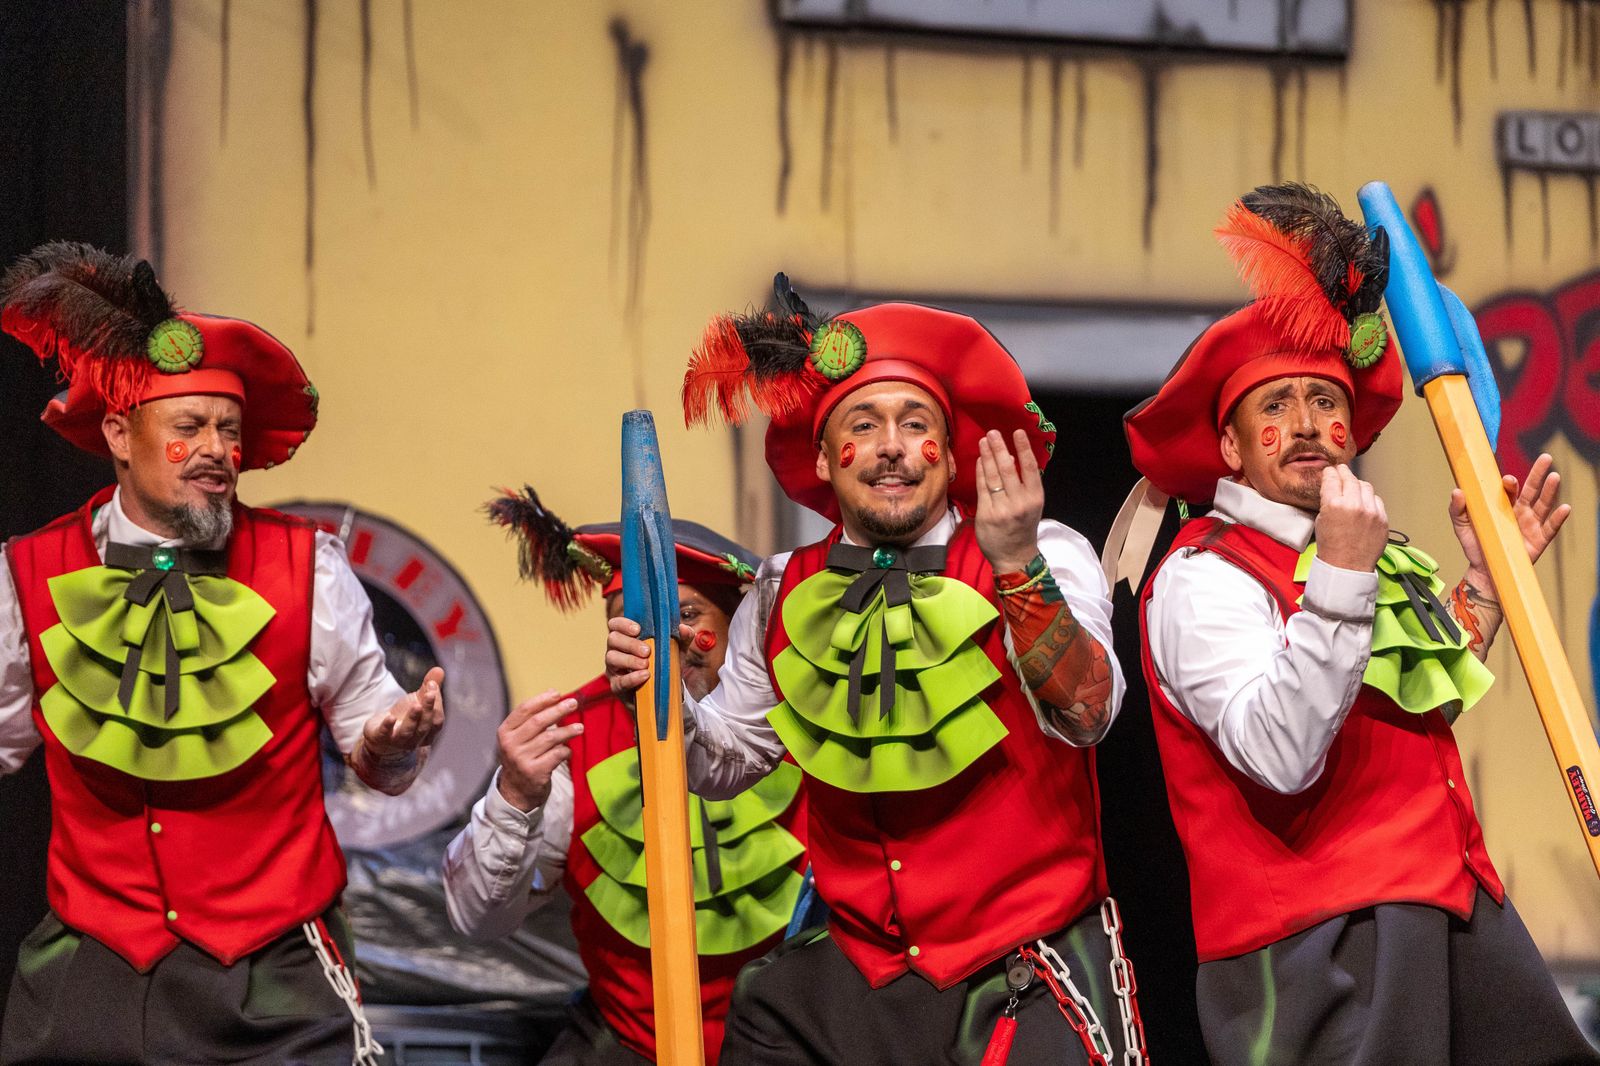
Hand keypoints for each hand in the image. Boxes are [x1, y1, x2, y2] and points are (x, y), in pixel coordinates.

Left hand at [363, 666, 444, 755]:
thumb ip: (428, 688)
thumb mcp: (417, 701)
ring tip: (416, 705)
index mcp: (428, 731)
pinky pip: (385, 733)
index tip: (432, 685)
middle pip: (425, 726)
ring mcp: (398, 740)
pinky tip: (391, 717)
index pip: (436, 719)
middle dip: (428, 709)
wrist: (381, 737)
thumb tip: (439, 669)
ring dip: (413, 718)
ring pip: (408, 731)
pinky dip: (388, 726)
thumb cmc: (404, 718)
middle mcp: (416, 739)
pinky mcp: (381, 738)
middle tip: (429, 693)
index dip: (436, 703)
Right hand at [495, 690, 582, 811]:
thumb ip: (532, 718)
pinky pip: (556, 755)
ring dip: (567, 731)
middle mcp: (510, 745)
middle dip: (558, 710)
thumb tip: (554, 694)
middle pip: (538, 722)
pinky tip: (568, 750)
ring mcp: (521, 759)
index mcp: (505, 732)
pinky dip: (565, 751)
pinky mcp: (534, 772)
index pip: (523, 710)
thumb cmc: (523, 755)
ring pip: (550, 738)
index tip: (557, 693)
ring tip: (579, 728)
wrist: (516, 789)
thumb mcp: (519, 737)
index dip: (542, 700)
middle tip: (573, 703)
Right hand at [605, 616, 692, 698]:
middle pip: (613, 639)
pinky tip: (645, 676)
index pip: (615, 624)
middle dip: (630, 643)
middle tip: (647, 651)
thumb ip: (681, 638)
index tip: (638, 629)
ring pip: (612, 658)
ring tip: (646, 665)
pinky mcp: (617, 686)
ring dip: (630, 660)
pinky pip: (619, 681)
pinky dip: (632, 677)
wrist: (664, 693)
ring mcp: (614, 668)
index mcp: (627, 637)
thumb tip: (684, 628)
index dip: (623, 624)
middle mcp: (616, 650)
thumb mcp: (676, 651)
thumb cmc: (664, 665)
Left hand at [975, 428, 1045, 573]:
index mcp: (1035, 498)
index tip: (1018, 432)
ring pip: (992, 477)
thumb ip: (1024, 483)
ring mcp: (1001, 509)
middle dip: (999, 448)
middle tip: (993, 433)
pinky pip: (982, 488)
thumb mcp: (1031, 504)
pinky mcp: (986, 514)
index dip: (1023, 448)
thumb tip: (1011, 458)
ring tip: (984, 441)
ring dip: (987, 456)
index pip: (1029, 468)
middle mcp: (1019, 502)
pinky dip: (980, 472)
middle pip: (1007, 469)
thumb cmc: (1023, 527)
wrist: (1014, 556)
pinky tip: (980, 460)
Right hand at [1313, 465, 1387, 571]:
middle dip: (1344, 473)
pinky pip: (1377, 500)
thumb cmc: (1331, 547)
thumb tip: (1333, 487)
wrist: (1347, 567)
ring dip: (1358, 485)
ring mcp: (1371, 512)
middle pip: (1350, 478)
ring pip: (1366, 486)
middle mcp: (1354, 505)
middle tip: (1342, 471)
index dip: (1330, 472)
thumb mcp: (1321, 520)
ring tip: (1353, 489)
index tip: (1331, 471)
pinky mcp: (1383, 518)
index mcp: (1334, 505)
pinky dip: (1369, 499)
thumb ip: (1328, 501)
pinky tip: (1363, 504)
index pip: (1332, 478)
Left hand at [1450, 452, 1570, 590]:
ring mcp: (1531, 524)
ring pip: (1543, 504)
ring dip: (1550, 491)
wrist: (1484, 570)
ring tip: (1555, 477)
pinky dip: (1558, 518)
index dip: (1509, 483)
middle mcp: (1520, 511)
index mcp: (1502, 505)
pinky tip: (1564, 508)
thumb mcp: (1461, 526)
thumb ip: (1457, 509)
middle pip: (1531, 489)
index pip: (1509, 489)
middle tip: (1546, 458)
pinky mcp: (1539, 540)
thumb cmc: (1475, 545)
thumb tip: (1457, 491)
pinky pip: (1551, 527)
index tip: (1507, 480)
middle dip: (1538, 474)